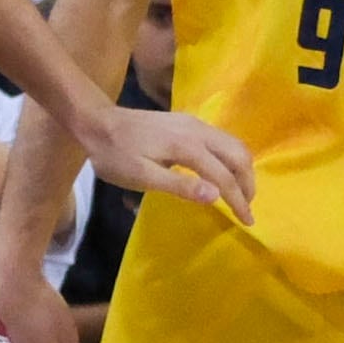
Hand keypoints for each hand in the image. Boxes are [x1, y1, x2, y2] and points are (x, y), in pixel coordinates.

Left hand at [89, 106, 255, 221]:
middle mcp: (198, 130)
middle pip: (238, 154)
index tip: (247, 221)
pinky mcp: (187, 121)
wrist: (96, 122)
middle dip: (247, 182)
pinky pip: (221, 139)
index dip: (238, 200)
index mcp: (188, 146)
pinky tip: (222, 171)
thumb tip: (215, 195)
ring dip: (241, 168)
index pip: (224, 176)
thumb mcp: (142, 177)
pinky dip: (230, 157)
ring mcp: (193, 123)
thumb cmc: (115, 155)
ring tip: (239, 192)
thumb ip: (179, 186)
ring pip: (232, 143)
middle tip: (246, 207)